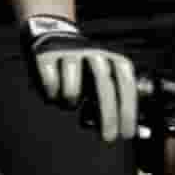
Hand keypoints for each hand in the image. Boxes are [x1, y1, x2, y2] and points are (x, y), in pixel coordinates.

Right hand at [23, 15, 141, 145]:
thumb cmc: (84, 70)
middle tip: (108, 138)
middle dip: (109, 115)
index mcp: (112, 59)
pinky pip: (51, 86)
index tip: (126, 133)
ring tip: (70, 102)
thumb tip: (127, 130)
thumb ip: (116, 101)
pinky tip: (54, 90)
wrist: (52, 37)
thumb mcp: (104, 81)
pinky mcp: (46, 56)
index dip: (128, 110)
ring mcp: (69, 53)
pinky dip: (52, 94)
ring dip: (71, 103)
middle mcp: (93, 53)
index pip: (125, 84)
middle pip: (104, 85)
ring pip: (72, 90)